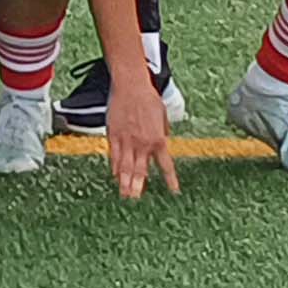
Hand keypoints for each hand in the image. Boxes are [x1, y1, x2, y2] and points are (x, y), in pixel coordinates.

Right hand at [107, 68, 180, 201]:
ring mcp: (126, 140)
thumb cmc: (149, 99)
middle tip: (136, 202)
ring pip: (125, 167)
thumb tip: (159, 146)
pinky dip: (115, 167)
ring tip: (124, 196)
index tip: (174, 193)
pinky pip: (114, 155)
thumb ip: (161, 135)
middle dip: (138, 188)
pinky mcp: (113, 135)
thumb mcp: (162, 118)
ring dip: (125, 182)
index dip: (170, 181)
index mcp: (159, 140)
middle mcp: (142, 144)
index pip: (165, 166)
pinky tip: (115, 176)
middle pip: (140, 171)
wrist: (131, 85)